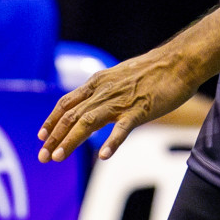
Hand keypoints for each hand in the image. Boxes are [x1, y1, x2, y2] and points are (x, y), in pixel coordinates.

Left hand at [37, 48, 197, 163]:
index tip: (41, 136)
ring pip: (88, 122)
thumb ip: (106, 90)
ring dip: (70, 140)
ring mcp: (121, 100)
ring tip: (57, 157)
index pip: (67, 102)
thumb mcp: (121, 76)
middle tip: (42, 157)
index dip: (52, 120)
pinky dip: (111, 142)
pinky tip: (102, 156)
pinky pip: (122, 128)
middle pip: (72, 115)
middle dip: (55, 137)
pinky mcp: (139, 109)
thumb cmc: (153, 70)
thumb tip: (95, 102)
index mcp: (98, 82)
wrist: (178, 62)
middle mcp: (104, 91)